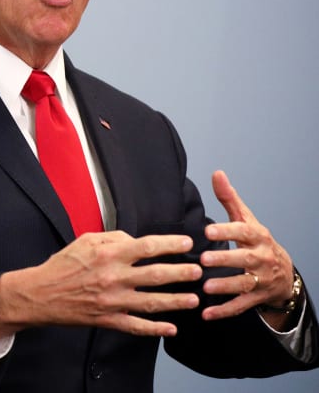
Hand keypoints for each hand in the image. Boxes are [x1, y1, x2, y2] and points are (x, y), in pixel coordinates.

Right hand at [0, 230, 201, 340]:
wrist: (41, 293)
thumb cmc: (63, 264)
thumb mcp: (85, 240)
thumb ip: (113, 238)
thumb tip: (135, 240)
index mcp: (109, 255)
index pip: (147, 246)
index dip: (170, 244)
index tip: (187, 243)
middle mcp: (114, 277)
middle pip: (156, 275)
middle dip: (181, 273)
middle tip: (198, 271)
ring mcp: (112, 301)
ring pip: (152, 302)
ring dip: (176, 301)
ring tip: (193, 300)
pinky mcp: (108, 320)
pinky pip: (136, 326)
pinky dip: (155, 329)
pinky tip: (171, 329)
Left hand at [199, 170, 293, 323]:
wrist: (283, 271)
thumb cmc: (256, 241)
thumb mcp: (246, 219)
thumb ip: (229, 198)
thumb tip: (216, 173)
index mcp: (257, 237)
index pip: (243, 232)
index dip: (227, 231)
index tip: (208, 231)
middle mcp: (260, 258)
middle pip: (244, 260)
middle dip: (225, 260)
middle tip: (204, 260)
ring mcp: (260, 279)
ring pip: (243, 284)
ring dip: (225, 287)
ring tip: (205, 287)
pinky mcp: (256, 297)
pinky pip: (240, 306)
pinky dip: (224, 311)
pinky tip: (206, 314)